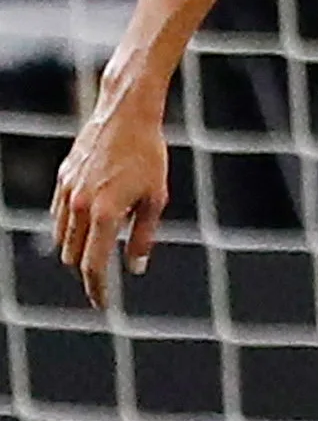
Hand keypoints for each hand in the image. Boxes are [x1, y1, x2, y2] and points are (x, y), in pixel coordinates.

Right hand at [48, 75, 170, 306]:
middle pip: (75, 256)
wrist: (126, 116)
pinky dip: (69, 230)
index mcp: (105, 213)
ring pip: (63, 238)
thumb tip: (135, 267)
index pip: (94, 265)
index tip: (102, 304)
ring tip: (95, 258)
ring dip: (77, 253)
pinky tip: (85, 232)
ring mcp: (67, 191)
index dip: (98, 289)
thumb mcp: (156, 198)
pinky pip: (59, 216)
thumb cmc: (149, 156)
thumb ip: (144, 235)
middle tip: (102, 284)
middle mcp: (80, 205)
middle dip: (87, 273)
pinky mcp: (62, 179)